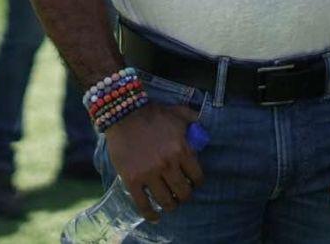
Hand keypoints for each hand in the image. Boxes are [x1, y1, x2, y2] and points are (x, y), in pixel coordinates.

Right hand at [104, 102, 204, 220]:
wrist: (124, 114)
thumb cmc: (154, 113)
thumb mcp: (179, 113)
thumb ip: (195, 120)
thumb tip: (204, 130)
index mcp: (182, 149)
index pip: (197, 177)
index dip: (197, 183)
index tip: (193, 183)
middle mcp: (167, 164)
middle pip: (183, 192)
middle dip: (184, 196)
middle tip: (181, 195)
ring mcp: (149, 173)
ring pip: (165, 201)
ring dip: (170, 205)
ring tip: (170, 204)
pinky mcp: (131, 180)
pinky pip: (142, 203)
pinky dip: (150, 214)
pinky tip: (154, 217)